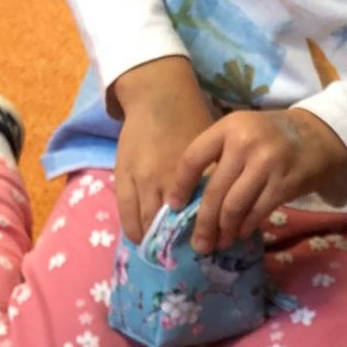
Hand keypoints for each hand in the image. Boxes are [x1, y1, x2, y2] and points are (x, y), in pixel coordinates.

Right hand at [110, 58, 214, 244]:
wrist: (157, 95)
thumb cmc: (190, 118)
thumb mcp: (211, 148)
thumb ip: (213, 178)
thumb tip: (225, 208)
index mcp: (188, 170)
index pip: (195, 212)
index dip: (203, 231)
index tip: (211, 244)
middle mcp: (162, 177)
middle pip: (170, 222)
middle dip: (180, 242)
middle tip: (190, 251)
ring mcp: (138, 177)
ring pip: (145, 221)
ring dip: (155, 240)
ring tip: (166, 251)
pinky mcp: (121, 175)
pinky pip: (125, 211)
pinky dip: (134, 229)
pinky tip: (142, 239)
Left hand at [167, 109, 346, 253]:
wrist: (320, 134)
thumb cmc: (272, 136)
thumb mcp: (242, 131)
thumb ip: (219, 155)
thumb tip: (191, 197)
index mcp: (229, 127)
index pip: (193, 158)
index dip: (180, 186)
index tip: (173, 207)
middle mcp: (245, 143)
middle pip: (214, 191)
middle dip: (203, 223)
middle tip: (198, 243)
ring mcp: (267, 163)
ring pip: (234, 207)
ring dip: (224, 230)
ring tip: (218, 243)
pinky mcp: (284, 183)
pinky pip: (257, 212)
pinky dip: (246, 227)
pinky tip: (240, 233)